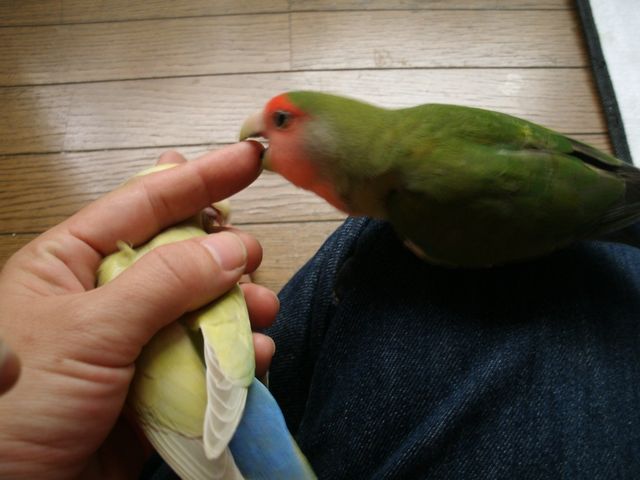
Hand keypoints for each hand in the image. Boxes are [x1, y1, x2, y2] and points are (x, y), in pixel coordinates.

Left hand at [0, 142, 278, 478]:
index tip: (250, 158)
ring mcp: (135, 341)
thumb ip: (163, 283)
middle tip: (252, 260)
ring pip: (202, 307)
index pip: (144, 203)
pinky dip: (235, 356)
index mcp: (72, 262)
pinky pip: (206, 357)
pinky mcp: (156, 385)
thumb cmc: (16, 404)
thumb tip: (232, 249)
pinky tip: (254, 358)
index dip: (200, 177)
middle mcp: (107, 295)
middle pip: (183, 255)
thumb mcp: (88, 331)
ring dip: (239, 308)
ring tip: (262, 313)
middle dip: (225, 254)